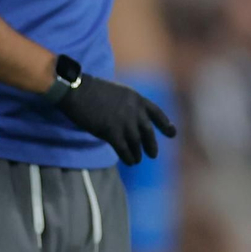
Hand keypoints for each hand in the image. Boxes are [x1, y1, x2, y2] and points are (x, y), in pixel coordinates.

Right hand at [57, 75, 177, 164]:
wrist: (78, 90)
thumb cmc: (92, 89)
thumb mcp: (117, 92)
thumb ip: (127, 105)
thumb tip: (130, 119)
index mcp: (136, 98)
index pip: (156, 112)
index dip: (165, 124)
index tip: (173, 133)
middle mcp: (134, 110)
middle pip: (148, 131)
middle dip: (151, 144)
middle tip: (154, 155)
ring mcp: (124, 122)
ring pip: (136, 142)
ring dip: (138, 153)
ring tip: (138, 160)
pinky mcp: (111, 132)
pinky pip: (124, 149)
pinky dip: (128, 157)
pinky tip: (130, 162)